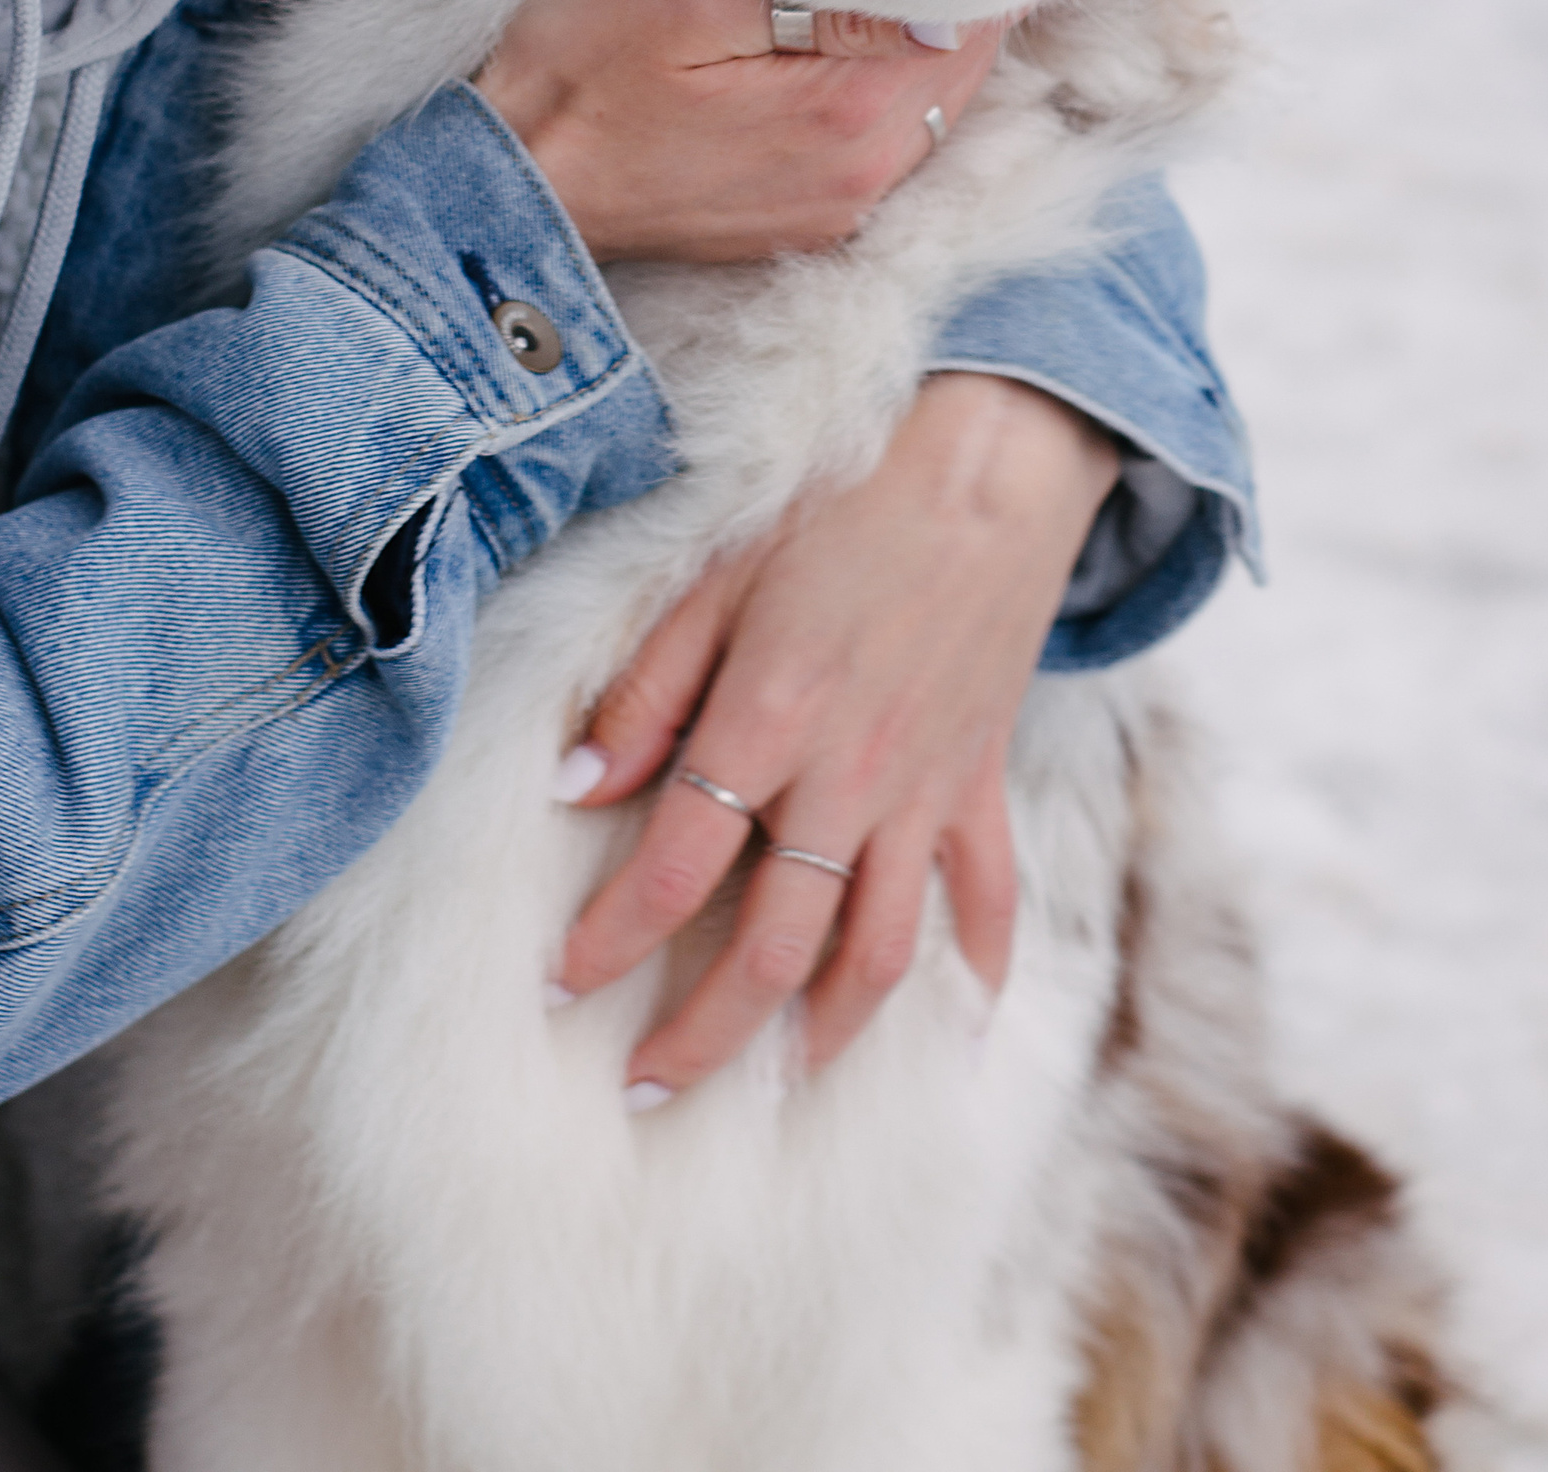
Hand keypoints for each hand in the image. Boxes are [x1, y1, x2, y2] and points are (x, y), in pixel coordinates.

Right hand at [478, 0, 999, 262]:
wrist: (514, 187)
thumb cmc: (580, 76)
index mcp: (844, 112)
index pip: (972, 21)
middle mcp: (862, 178)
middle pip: (968, 69)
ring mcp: (839, 211)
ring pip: (936, 107)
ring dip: (931, 41)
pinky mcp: (810, 222)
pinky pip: (893, 144)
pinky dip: (896, 87)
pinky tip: (858, 41)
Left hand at [548, 374, 1121, 1098]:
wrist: (989, 459)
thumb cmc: (843, 502)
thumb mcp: (716, 572)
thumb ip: (645, 688)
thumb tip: (571, 789)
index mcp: (766, 724)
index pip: (669, 871)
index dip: (606, 940)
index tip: (557, 985)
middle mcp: (847, 782)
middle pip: (769, 949)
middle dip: (700, 1034)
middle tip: (646, 1088)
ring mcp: (925, 792)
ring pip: (877, 954)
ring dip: (822, 1032)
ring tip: (775, 1082)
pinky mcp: (980, 779)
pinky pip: (986, 898)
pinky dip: (978, 971)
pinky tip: (958, 1025)